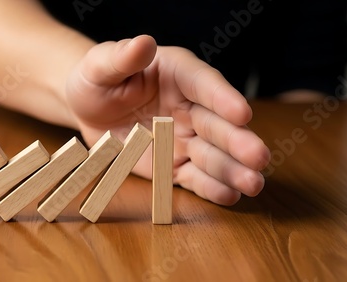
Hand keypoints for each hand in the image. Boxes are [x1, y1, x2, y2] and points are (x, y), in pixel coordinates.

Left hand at [65, 35, 269, 204]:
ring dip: (233, 169)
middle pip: (217, 124)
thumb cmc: (96, 80)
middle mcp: (189, 106)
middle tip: (259, 157)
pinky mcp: (174, 164)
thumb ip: (122, 58)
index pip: (204, 84)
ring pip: (212, 154)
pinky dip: (211, 187)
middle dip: (238, 141)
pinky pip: (194, 176)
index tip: (242, 113)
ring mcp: (184, 138)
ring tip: (252, 183)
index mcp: (178, 74)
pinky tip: (229, 195)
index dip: (223, 98)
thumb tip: (143, 43)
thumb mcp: (100, 66)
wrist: (88, 110)